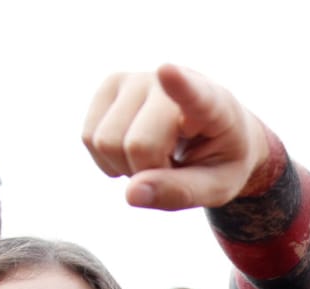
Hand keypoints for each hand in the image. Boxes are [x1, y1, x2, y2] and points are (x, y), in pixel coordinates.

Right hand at [83, 63, 267, 209]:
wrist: (213, 130)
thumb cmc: (220, 158)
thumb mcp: (216, 187)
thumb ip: (180, 193)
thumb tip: (131, 195)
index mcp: (213, 105)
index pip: (194, 93)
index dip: (180, 85)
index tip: (169, 72)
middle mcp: (168, 81)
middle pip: (137, 146)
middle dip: (149, 174)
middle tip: (175, 168)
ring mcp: (133, 78)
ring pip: (105, 142)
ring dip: (128, 168)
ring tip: (159, 157)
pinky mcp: (109, 85)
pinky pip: (89, 137)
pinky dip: (110, 160)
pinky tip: (136, 150)